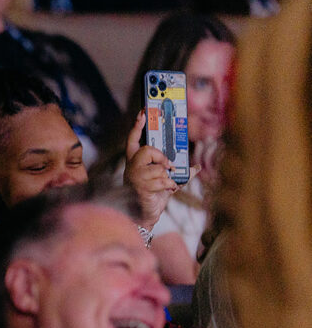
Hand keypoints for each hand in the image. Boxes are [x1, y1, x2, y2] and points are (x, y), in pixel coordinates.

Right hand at [124, 112, 196, 230]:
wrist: (143, 215)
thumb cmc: (152, 195)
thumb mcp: (165, 180)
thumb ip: (178, 172)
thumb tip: (197, 167)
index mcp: (135, 162)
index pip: (133, 140)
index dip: (138, 125)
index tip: (143, 111)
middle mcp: (131, 167)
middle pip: (148, 150)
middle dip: (161, 157)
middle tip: (168, 166)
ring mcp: (135, 176)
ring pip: (159, 167)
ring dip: (167, 178)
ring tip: (165, 185)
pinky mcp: (141, 186)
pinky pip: (162, 179)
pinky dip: (169, 186)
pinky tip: (165, 191)